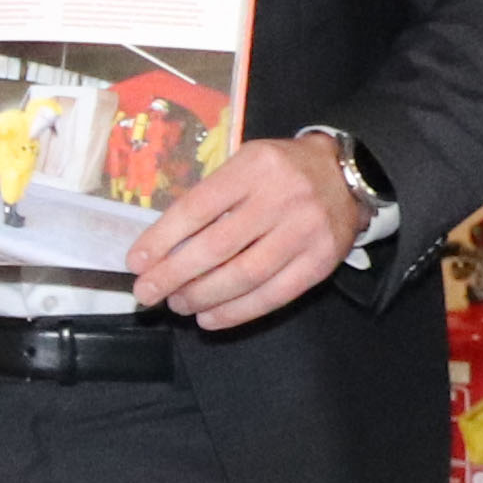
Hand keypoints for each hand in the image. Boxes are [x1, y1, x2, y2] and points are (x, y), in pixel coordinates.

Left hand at [130, 136, 361, 330]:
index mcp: (254, 167)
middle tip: (148, 293)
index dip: (162, 239)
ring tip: (178, 305)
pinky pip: (273, 295)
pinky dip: (237, 312)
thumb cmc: (281, 171)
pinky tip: (210, 318)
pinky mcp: (321, 261)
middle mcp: (281, 198)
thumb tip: (162, 246)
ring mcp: (305, 231)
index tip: (136, 262)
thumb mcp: (244, 164)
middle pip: (217, 247)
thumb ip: (211, 197)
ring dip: (203, 297)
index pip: (197, 208)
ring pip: (244, 276)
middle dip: (174, 275)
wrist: (345, 175)